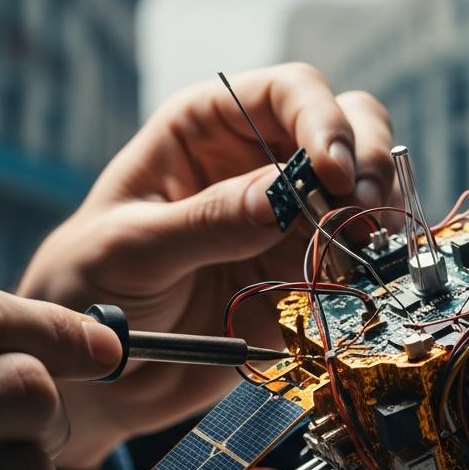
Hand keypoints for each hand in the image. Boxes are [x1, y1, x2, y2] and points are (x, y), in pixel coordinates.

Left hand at [18, 63, 396, 469]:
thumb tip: (282, 195)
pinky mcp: (307, 273)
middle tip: (364, 209)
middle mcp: (258, 160)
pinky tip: (365, 279)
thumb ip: (205, 221)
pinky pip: (362, 254)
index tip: (332, 171)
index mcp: (206, 127)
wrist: (97, 378)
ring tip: (368, 247)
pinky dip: (376, 262)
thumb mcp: (130, 250)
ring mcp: (290, 217)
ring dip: (382, 210)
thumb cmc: (86, 291)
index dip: (322, 118)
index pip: (288, 92)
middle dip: (368, 157)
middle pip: (347, 124)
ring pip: (368, 187)